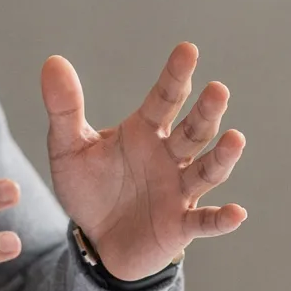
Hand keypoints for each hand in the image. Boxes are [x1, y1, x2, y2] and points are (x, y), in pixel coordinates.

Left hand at [41, 42, 246, 281]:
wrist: (95, 240)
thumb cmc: (89, 189)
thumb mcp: (69, 148)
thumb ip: (64, 109)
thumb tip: (52, 61)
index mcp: (145, 132)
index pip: (165, 99)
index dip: (176, 76)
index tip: (188, 50)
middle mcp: (170, 157)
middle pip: (194, 131)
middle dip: (206, 112)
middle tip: (218, 90)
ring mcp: (179, 191)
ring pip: (206, 171)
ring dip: (222, 157)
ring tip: (236, 139)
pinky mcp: (180, 226)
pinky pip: (204, 222)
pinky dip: (221, 219)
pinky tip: (237, 213)